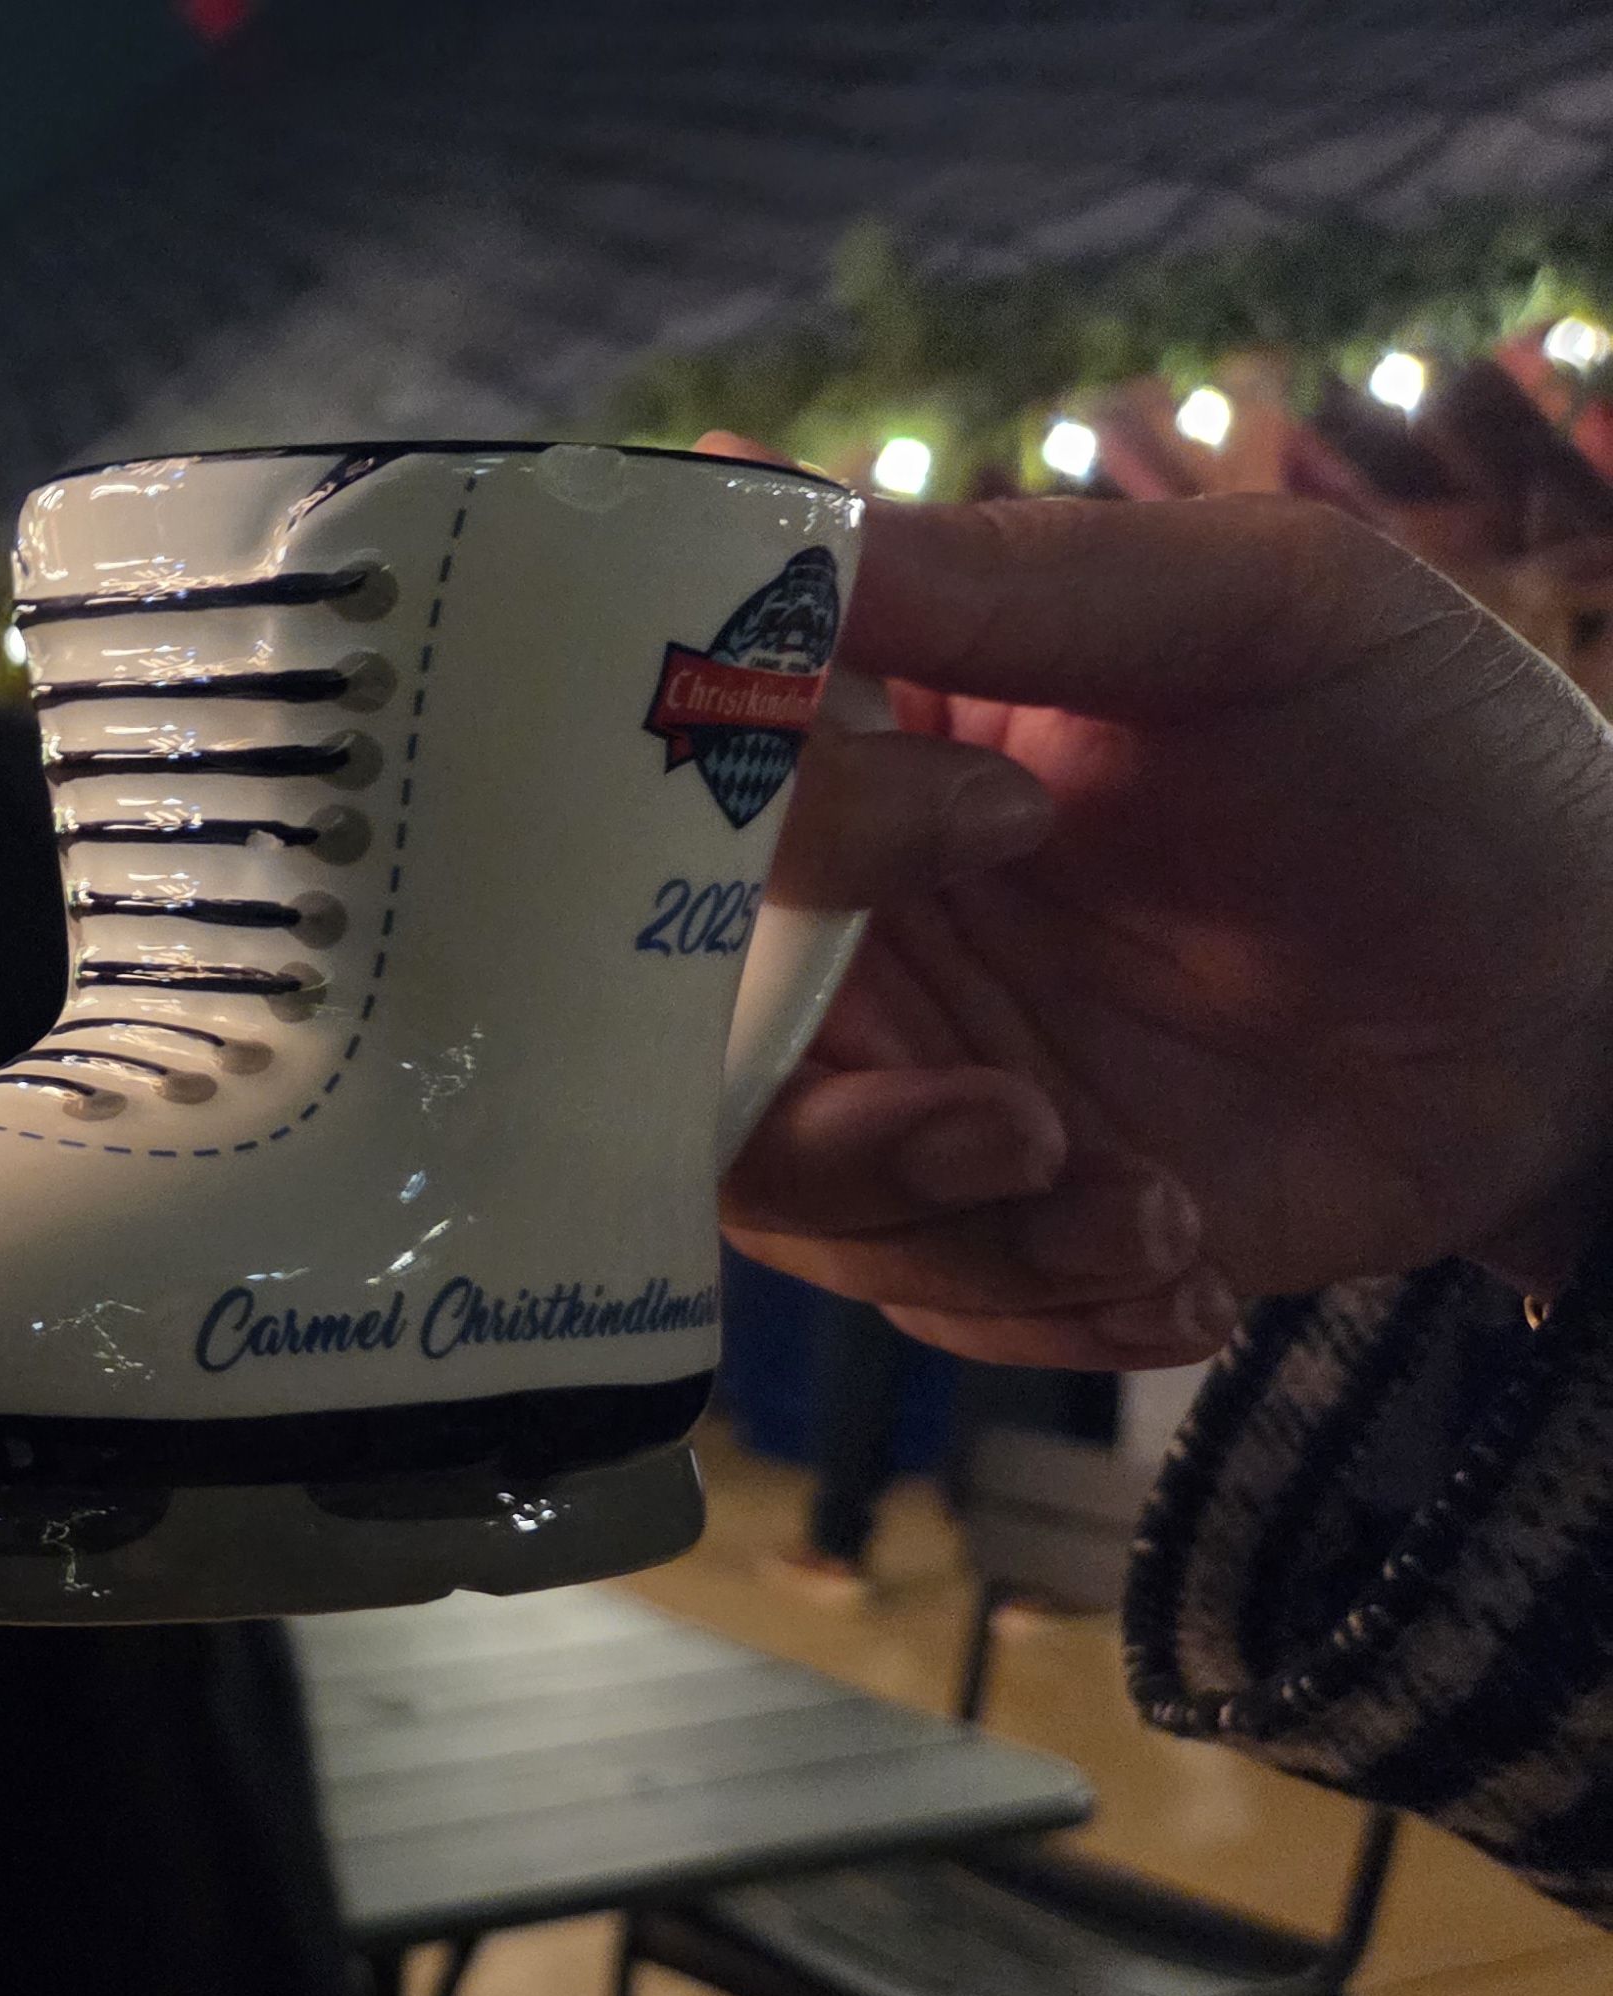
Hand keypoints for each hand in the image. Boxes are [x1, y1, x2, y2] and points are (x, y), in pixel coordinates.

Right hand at [731, 488, 1612, 1364]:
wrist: (1601, 1000)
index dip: (789, 831)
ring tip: (1142, 1211)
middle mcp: (852, 921)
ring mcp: (915, 1079)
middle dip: (822, 1121)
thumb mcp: (1256, 609)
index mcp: (872, 750)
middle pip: (670, 1041)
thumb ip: (1003, 574)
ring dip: (948, 1229)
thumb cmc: (1441, 757)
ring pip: (778, 1198)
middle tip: (1014, 1122)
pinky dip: (1044, 1313)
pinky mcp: (999, 1223)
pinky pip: (922, 1304)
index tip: (994, 822)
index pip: (691, 795)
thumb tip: (730, 489)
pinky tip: (1185, 1267)